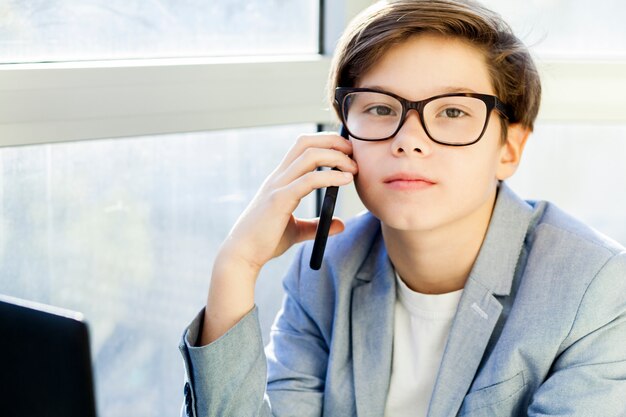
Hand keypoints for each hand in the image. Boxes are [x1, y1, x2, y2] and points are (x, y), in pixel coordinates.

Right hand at [201, 132, 356, 343]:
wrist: (243, 255)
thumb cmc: (265, 241)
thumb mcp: (296, 230)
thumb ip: (317, 225)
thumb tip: (340, 224)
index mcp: (281, 179)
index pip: (302, 147)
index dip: (325, 143)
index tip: (347, 153)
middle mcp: (278, 177)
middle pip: (306, 143)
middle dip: (332, 141)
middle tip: (353, 152)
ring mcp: (278, 186)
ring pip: (309, 156)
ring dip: (336, 156)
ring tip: (353, 168)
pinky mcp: (279, 200)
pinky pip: (309, 180)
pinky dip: (331, 177)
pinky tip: (345, 181)